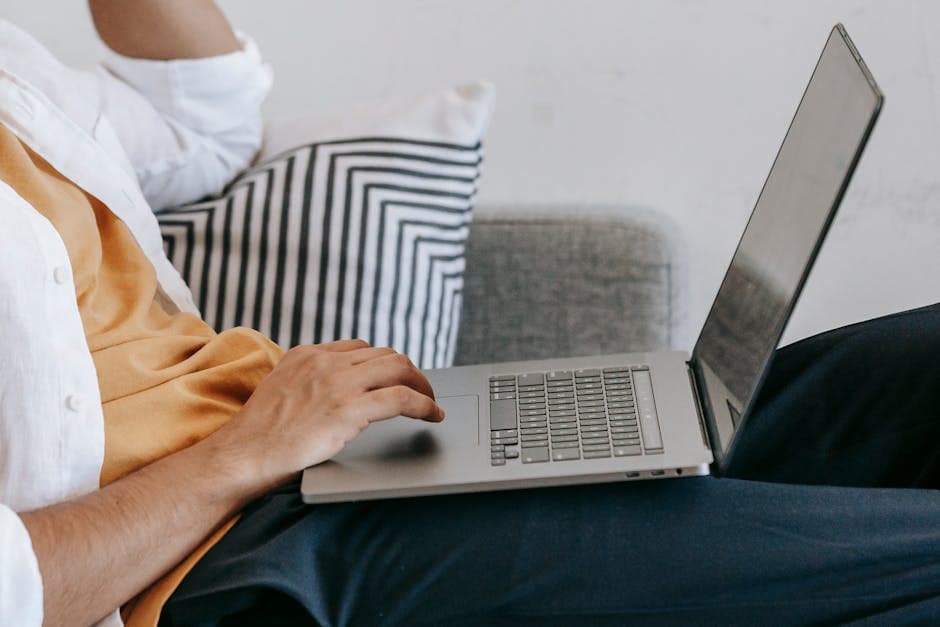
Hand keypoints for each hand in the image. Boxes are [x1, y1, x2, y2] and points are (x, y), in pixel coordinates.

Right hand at [213, 339, 444, 492]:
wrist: (244, 454)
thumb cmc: (259, 434)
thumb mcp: (281, 389)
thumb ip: (308, 382)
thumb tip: (333, 392)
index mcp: (307, 355)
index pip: (359, 348)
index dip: (383, 363)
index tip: (395, 377)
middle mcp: (325, 362)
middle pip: (384, 354)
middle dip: (409, 371)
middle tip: (421, 389)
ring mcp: (338, 383)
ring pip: (399, 369)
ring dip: (422, 384)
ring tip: (431, 401)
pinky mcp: (349, 410)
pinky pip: (402, 398)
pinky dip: (424, 404)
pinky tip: (432, 415)